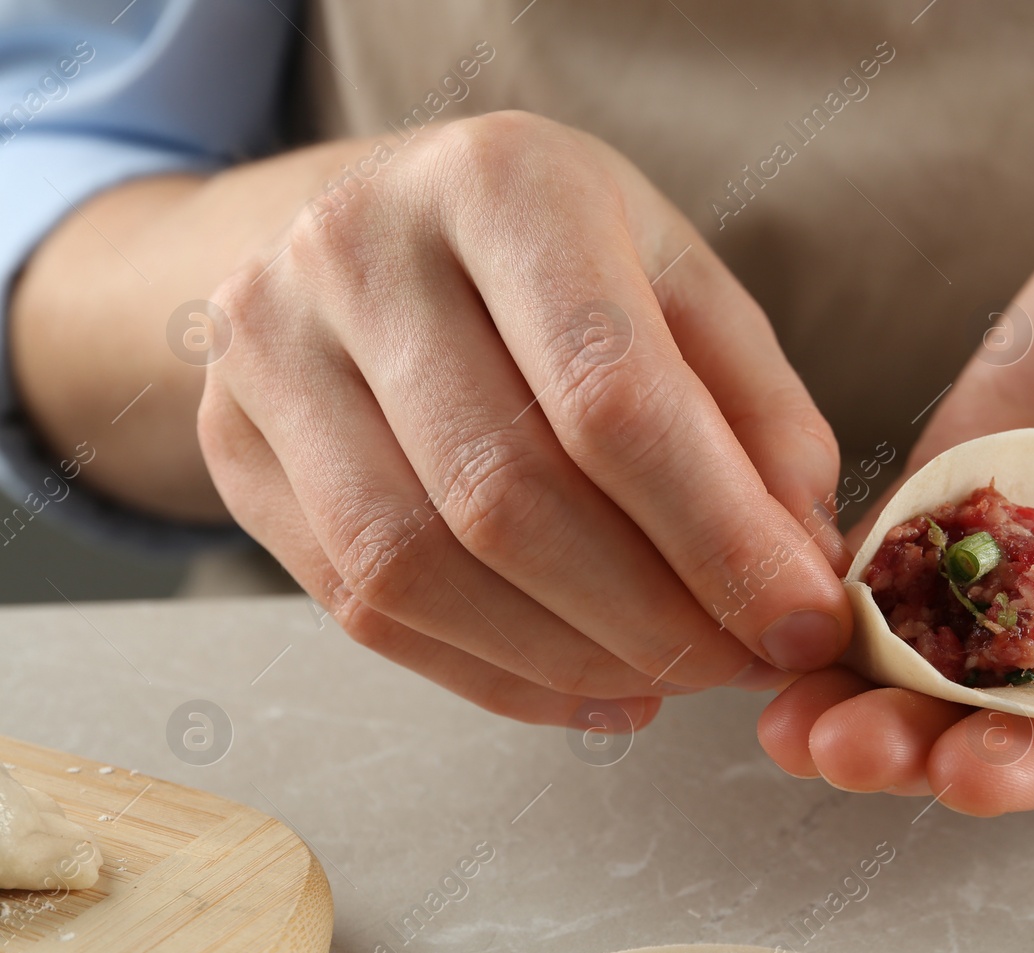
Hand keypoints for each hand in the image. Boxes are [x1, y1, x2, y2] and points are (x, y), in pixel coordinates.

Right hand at [199, 111, 851, 725]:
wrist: (376, 224)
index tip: (800, 622)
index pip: (609, 393)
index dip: (718, 535)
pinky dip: (491, 675)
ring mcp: (267, 347)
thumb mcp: (681, 286)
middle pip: (504, 495)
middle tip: (742, 664)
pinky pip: (357, 608)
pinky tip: (589, 685)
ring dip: (568, 660)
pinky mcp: (230, 443)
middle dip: (650, 617)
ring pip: (413, 568)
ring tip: (671, 677)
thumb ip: (758, 416)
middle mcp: (357, 249)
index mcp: (502, 183)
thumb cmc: (558, 255)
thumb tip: (800, 573)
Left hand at [760, 146, 1033, 813]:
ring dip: (857, 680)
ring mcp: (1032, 542)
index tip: (969, 777)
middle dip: (916, 737)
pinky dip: (843, 569)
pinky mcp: (975, 469)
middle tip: (834, 751)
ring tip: (780, 714)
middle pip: (1001, 705)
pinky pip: (902, 532)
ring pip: (933, 635)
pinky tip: (776, 589)